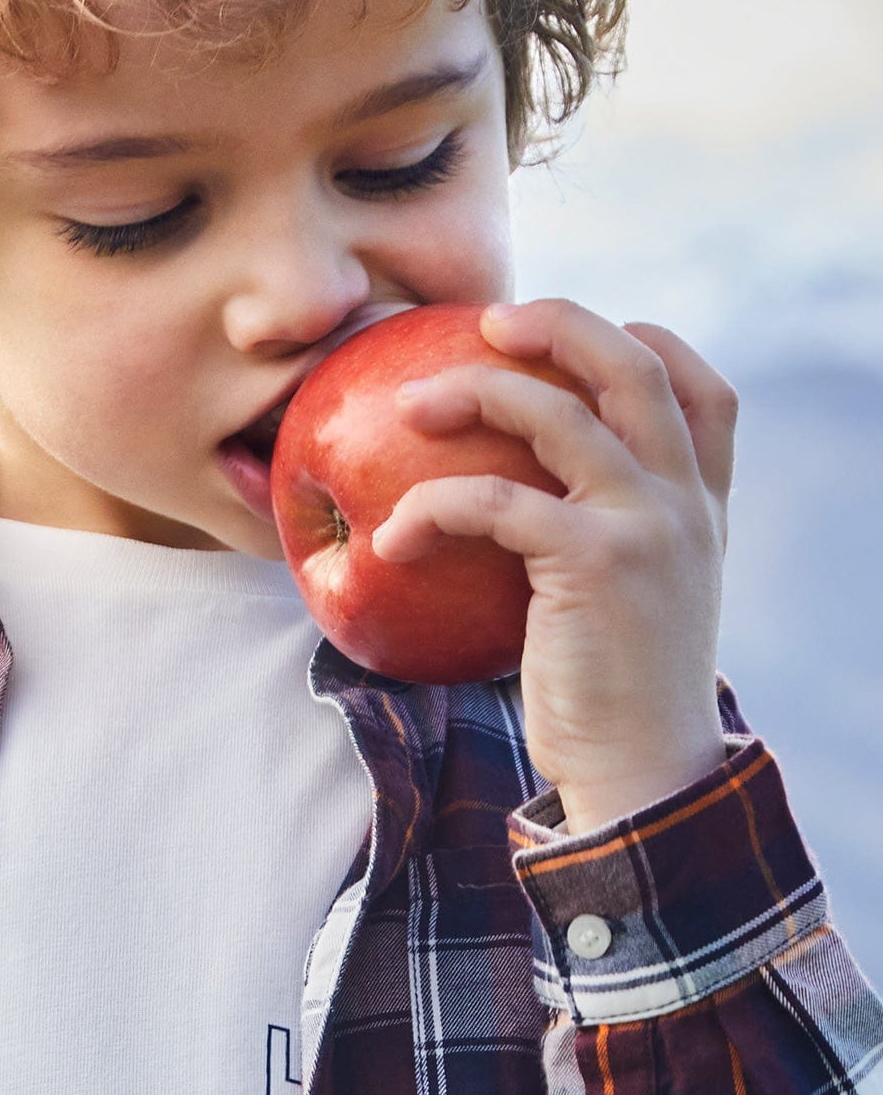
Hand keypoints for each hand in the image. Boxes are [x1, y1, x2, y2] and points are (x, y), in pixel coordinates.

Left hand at [371, 299, 737, 832]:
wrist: (644, 775)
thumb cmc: (616, 695)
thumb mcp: (637, 601)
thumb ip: (610, 538)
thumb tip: (520, 500)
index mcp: (701, 506)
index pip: (704, 390)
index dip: (648, 340)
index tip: (577, 333)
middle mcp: (685, 502)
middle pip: (633, 367)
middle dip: (557, 324)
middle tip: (484, 320)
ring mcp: (647, 525)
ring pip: (556, 413)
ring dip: (473, 391)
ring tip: (407, 406)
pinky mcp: (596, 562)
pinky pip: (495, 500)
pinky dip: (432, 506)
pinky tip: (391, 537)